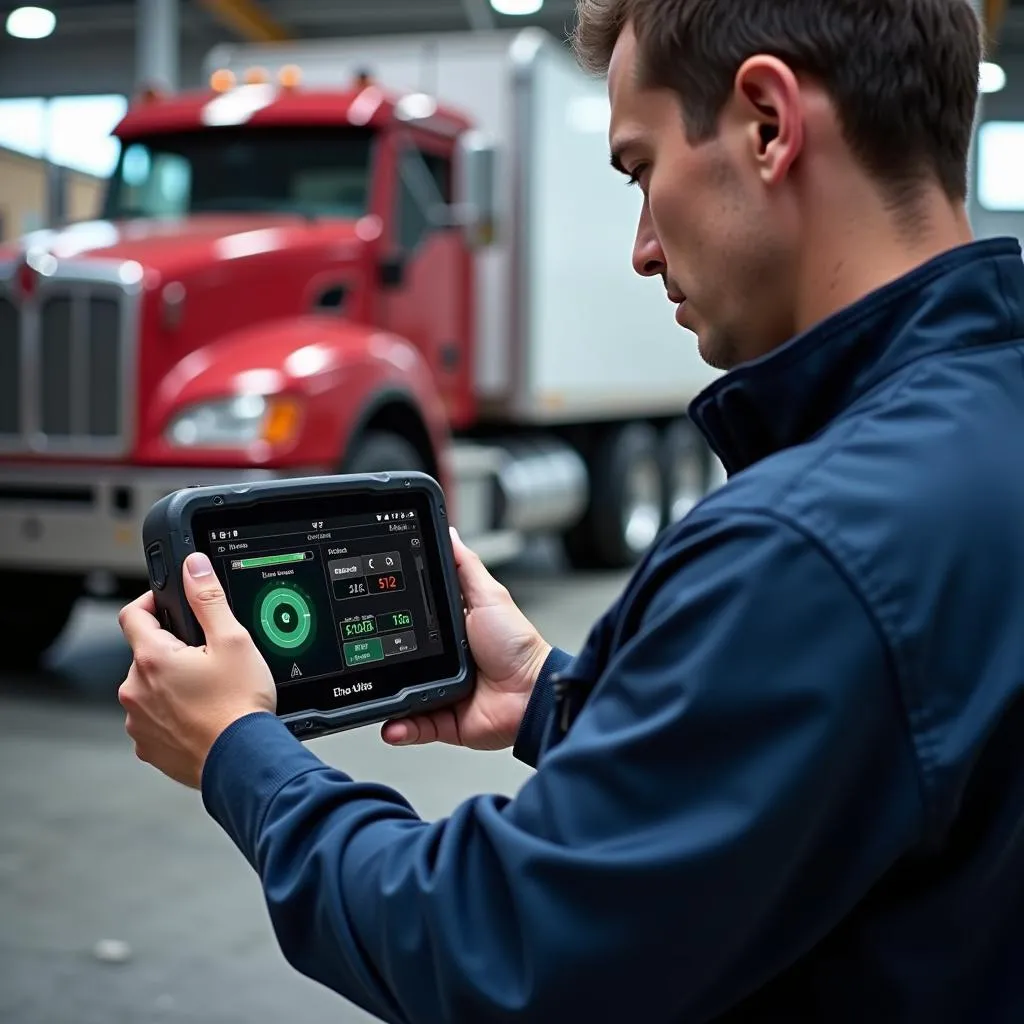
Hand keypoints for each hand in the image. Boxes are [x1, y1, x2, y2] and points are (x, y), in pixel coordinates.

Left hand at [118, 553, 275, 788]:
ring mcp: (139, 721)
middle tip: (209, 658)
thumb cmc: (239, 707)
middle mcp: (135, 689)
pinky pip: (156, 718)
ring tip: (210, 692)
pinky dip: (174, 713)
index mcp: (152, 658)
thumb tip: (193, 567)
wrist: (242, 762)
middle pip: (146, 653)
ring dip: (172, 684)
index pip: (132, 613)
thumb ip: (208, 599)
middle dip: (173, 650)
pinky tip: (203, 715)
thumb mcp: (234, 640)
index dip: (151, 602)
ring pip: (151, 687)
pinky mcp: (148, 746)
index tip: (170, 605)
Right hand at [381, 528, 550, 750]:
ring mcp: (442, 690)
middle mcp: (444, 661)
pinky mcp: (445, 720)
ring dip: (386, 697)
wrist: (532, 694)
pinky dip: (400, 727)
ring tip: (370, 692)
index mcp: (452, 630)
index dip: (394, 615)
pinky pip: (414, 726)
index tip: (372, 609)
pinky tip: (390, 724)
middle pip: (403, 658)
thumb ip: (466, 567)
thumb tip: (450, 532)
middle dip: (382, 658)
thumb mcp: (489, 596)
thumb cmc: (518, 645)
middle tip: (363, 654)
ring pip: (403, 694)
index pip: (414, 620)